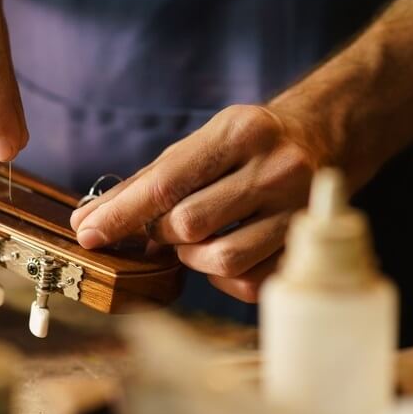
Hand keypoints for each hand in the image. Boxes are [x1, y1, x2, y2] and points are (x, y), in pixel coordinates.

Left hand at [69, 104, 335, 301]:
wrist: (325, 138)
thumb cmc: (246, 145)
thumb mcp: (200, 144)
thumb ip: (144, 183)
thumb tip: (87, 222)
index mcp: (240, 132)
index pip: (167, 182)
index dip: (121, 214)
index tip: (88, 234)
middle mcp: (275, 167)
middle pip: (190, 225)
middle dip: (164, 234)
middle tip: (164, 227)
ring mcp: (297, 207)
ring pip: (222, 260)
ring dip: (193, 258)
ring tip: (195, 240)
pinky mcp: (306, 243)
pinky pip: (249, 281)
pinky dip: (223, 277)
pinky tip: (225, 250)